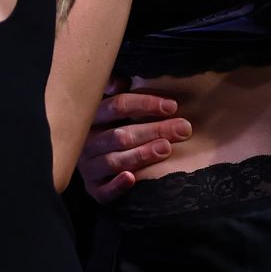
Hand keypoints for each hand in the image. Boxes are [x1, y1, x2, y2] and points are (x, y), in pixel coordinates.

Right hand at [76, 84, 190, 202]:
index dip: (145, 104)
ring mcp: (89, 167)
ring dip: (141, 154)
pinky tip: (132, 178)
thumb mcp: (111, 101)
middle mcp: (88, 142)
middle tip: (183, 129)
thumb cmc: (113, 124)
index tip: (172, 106)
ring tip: (166, 148)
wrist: (94, 157)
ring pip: (114, 160)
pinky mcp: (94, 189)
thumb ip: (115, 88)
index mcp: (92, 117)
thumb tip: (120, 80)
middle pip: (121, 135)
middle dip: (154, 130)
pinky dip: (116, 186)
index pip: (117, 106)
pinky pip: (103, 191)